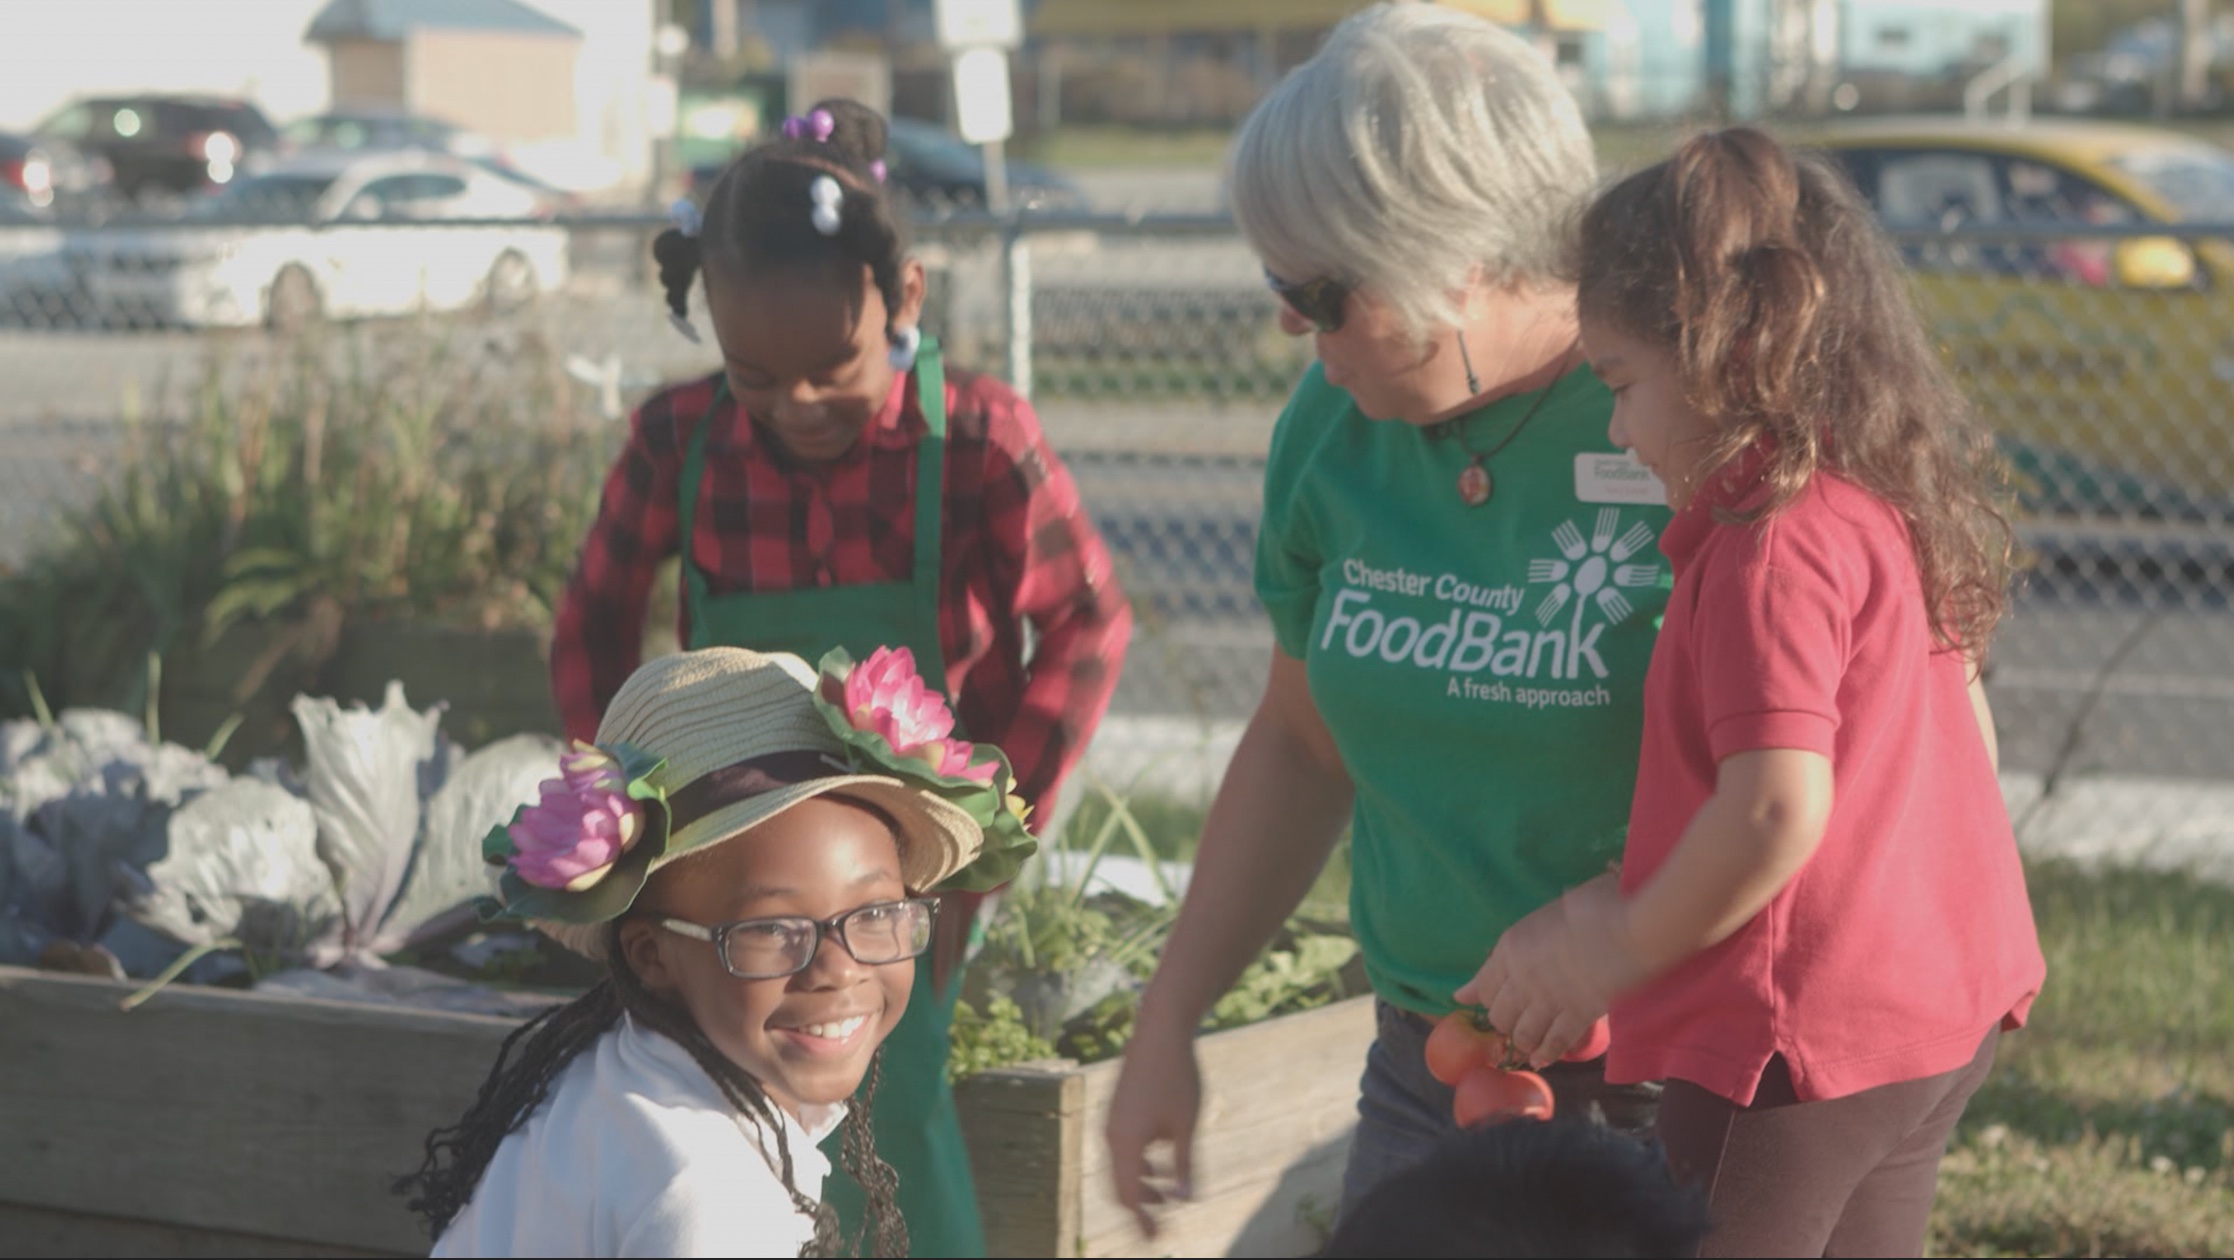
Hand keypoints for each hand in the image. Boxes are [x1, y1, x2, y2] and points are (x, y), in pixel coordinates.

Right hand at [1104, 1022, 1200, 1236]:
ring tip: (1169, 1191)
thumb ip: (1184, 1165)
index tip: (1155, 1240)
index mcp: (1125, 1142)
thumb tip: (1185, 1198)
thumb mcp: (1186, 1126)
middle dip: (1141, 1206)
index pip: (1129, 1196)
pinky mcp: (1118, 1109)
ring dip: (1143, 1183)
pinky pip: (1123, 1148)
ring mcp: (1112, 1121)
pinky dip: (1140, 1163)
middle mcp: (1112, 1134)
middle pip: (1120, 1185)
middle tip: (1163, 1223)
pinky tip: (1163, 1159)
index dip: (1142, 1221)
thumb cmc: (1177, 1077)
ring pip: (1121, 1166)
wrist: (1160, 1030)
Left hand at [1456, 873, 1642, 1067]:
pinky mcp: (1578, 1015)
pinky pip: (1555, 1041)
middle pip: (1500, 1014)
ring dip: (1522, 1041)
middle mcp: (1524, 976)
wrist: (1632, 925)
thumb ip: (1539, 927)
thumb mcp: (1556, 907)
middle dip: (1502, 1022)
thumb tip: (1535, 931)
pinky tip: (1543, 1059)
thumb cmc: (1598, 904)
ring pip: (1523, 1033)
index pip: (1484, 983)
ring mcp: (1550, 999)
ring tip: (1525, 1044)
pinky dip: (1547, 1052)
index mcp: (1513, 945)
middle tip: (1510, 1024)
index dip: (1480, 995)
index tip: (1470, 1001)